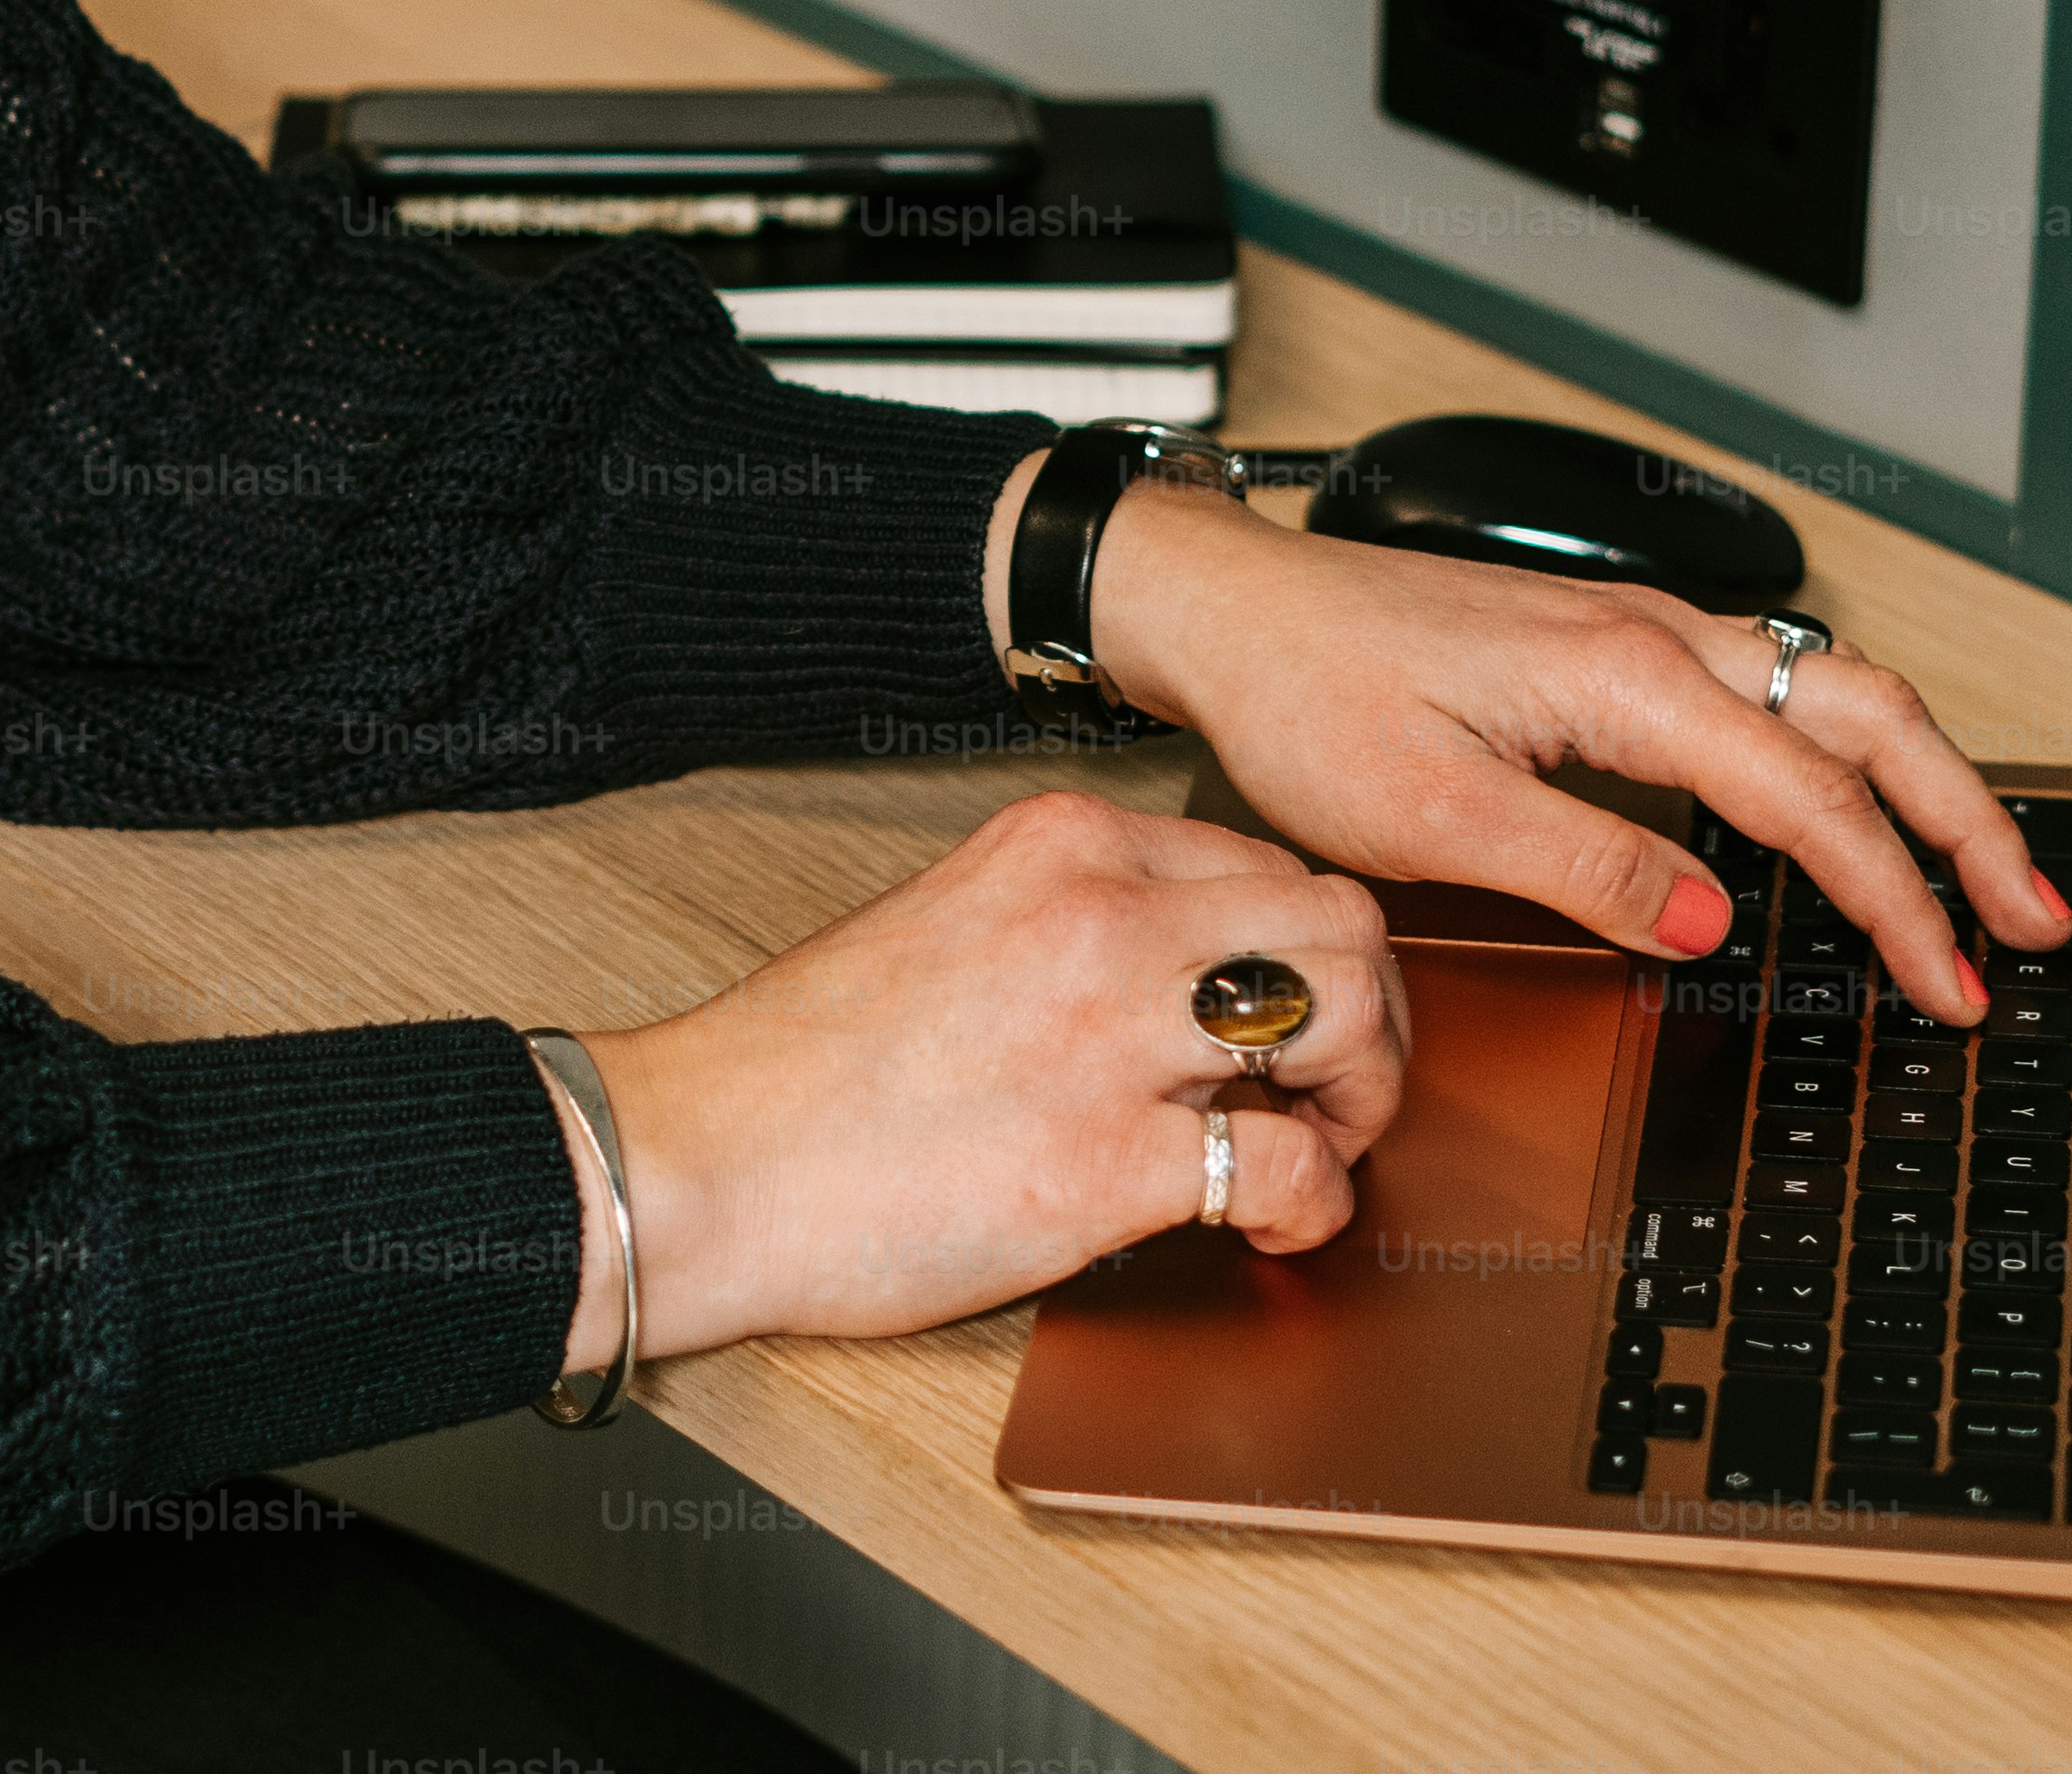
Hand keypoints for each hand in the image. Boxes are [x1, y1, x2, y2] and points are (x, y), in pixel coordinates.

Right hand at [533, 787, 1406, 1372]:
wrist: (702, 1159)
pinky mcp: (1108, 1159)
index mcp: (1060, 845)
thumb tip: (1184, 977)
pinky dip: (1310, 1206)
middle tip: (1334, 1091)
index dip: (1310, 951)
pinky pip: (1289, 1167)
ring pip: (1345, 1015)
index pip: (1266, 863)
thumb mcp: (951, 920)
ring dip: (1362, 1097)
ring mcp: (1110, 1029)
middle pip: (1340, 923)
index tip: (1294, 1015)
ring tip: (1318, 1147)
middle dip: (1370, 1017)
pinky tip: (1269, 1227)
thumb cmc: (802, 1067)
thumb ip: (1069, 924)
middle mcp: (1101, 913)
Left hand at [1052, 461, 2071, 1020]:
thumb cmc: (1305, 695)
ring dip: (1916, 778)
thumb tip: (1711, 921)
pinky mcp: (1607, 646)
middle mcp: (1651, 635)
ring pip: (1828, 691)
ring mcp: (1636, 632)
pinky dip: (1841, 749)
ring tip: (1977, 872)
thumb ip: (1586, 866)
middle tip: (2032, 919)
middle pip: (1866, 715)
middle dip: (1967, 820)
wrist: (1229, 611)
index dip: (1896, 898)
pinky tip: (1847, 803)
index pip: (1810, 798)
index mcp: (1623, 677)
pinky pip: (1766, 689)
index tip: (1950, 980)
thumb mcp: (1432, 817)